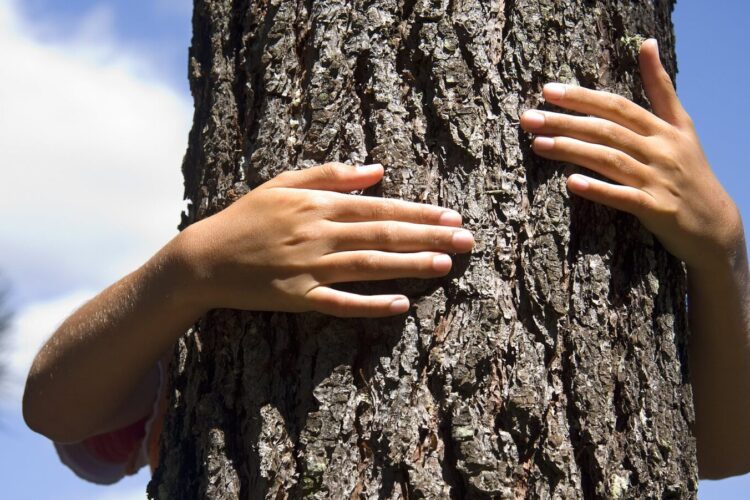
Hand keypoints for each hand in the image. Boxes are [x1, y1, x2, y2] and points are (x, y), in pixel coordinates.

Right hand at [173, 162, 473, 316]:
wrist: (205, 258)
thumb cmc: (246, 217)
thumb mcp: (283, 183)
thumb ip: (330, 174)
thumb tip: (377, 170)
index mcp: (317, 204)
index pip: (378, 207)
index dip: (418, 212)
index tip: (451, 216)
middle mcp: (318, 234)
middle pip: (383, 235)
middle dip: (428, 237)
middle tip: (466, 241)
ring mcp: (309, 268)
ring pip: (369, 266)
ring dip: (410, 266)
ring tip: (445, 265)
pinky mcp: (297, 298)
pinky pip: (340, 302)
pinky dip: (371, 305)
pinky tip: (400, 305)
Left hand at [520, 39, 741, 271]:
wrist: (714, 222)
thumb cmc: (689, 169)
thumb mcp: (681, 125)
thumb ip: (660, 88)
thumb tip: (647, 43)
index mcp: (662, 128)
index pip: (616, 106)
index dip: (582, 97)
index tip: (547, 91)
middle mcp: (660, 150)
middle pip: (606, 130)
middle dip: (565, 122)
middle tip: (528, 118)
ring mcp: (658, 179)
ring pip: (610, 160)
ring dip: (572, 151)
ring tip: (538, 145)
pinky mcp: (656, 209)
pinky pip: (623, 198)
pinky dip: (598, 189)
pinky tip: (572, 183)